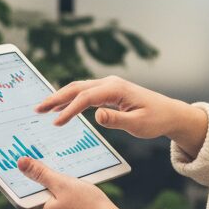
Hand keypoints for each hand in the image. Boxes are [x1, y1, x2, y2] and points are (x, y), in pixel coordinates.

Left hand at [18, 156, 122, 208]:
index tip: (33, 164)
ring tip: (68, 179)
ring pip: (52, 205)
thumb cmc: (88, 206)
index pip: (24, 194)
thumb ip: (41, 173)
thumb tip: (20, 163)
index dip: (28, 178)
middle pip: (39, 199)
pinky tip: (78, 193)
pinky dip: (67, 202)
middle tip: (54, 167)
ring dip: (58, 192)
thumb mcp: (63, 184)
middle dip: (45, 184)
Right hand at [34, 74, 179, 139]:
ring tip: (43, 108)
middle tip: (38, 108)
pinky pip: (85, 94)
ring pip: (79, 89)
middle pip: (77, 88)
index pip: (86, 98)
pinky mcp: (109, 92)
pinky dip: (71, 100)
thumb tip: (97, 116)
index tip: (56, 123)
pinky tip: (61, 108)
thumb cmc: (156, 119)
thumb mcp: (138, 124)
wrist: (169, 113)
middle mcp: (110, 83)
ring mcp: (109, 86)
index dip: (69, 110)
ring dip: (61, 97)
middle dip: (56, 97)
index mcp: (116, 89)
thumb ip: (117, 121)